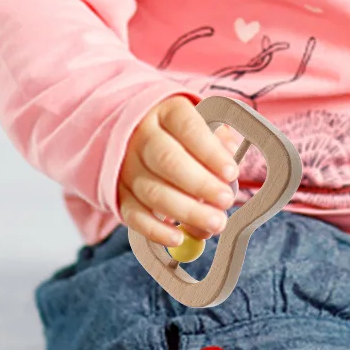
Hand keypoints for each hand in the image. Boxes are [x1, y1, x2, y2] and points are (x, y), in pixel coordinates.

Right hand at [117, 97, 239, 246]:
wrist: (134, 135)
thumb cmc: (180, 133)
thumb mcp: (201, 122)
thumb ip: (218, 138)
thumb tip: (230, 152)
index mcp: (166, 112)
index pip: (188, 127)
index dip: (210, 152)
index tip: (231, 172)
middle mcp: (141, 136)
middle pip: (168, 160)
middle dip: (201, 184)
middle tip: (226, 201)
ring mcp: (126, 166)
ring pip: (152, 191)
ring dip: (186, 212)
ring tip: (215, 223)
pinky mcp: (118, 193)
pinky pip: (134, 215)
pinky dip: (156, 231)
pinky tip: (179, 237)